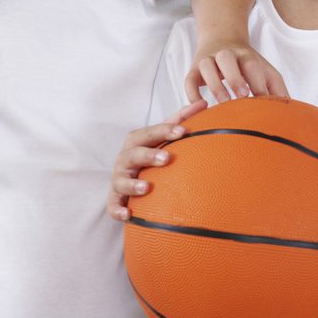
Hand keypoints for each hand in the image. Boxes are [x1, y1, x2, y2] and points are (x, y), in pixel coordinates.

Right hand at [106, 100, 206, 220]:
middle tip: (167, 159)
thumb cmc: (150, 154)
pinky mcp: (115, 200)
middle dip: (148, 155)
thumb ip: (180, 120)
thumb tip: (204, 102)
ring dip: (133, 184)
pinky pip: (113, 206)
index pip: (149, 133)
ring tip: (147, 187)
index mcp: (136, 142)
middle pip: (133, 154)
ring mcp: (118, 180)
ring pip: (120, 181)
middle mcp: (125, 159)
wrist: (129, 179)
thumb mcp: (162, 137)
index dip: (164, 130)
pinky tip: (129, 215)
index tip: (183, 131)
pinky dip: (118, 210)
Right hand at [184, 40, 288, 104]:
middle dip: (235, 77)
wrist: (221, 39)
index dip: (256, 80)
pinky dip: (192, 91)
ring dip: (214, 83)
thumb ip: (277, 89)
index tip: (262, 98)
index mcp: (246, 55)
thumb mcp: (265, 71)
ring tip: (222, 102)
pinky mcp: (193, 70)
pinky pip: (189, 79)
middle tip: (242, 96)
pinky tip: (200, 105)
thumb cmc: (247, 64)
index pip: (251, 64)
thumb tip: (291, 112)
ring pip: (206, 66)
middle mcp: (225, 54)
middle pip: (228, 59)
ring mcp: (207, 60)